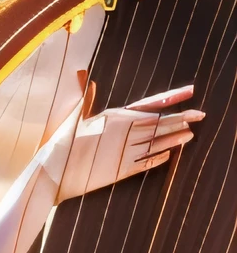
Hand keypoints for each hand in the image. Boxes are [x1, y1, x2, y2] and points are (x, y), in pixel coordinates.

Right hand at [42, 81, 204, 203]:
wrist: (52, 173)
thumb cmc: (59, 145)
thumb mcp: (72, 118)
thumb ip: (86, 100)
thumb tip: (88, 79)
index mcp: (114, 117)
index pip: (150, 103)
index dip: (172, 98)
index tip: (190, 91)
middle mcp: (123, 133)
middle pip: (159, 123)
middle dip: (182, 117)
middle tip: (201, 114)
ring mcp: (123, 153)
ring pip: (157, 143)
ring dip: (175, 139)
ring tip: (191, 134)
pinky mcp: (120, 171)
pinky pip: (146, 163)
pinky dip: (159, 159)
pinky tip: (170, 155)